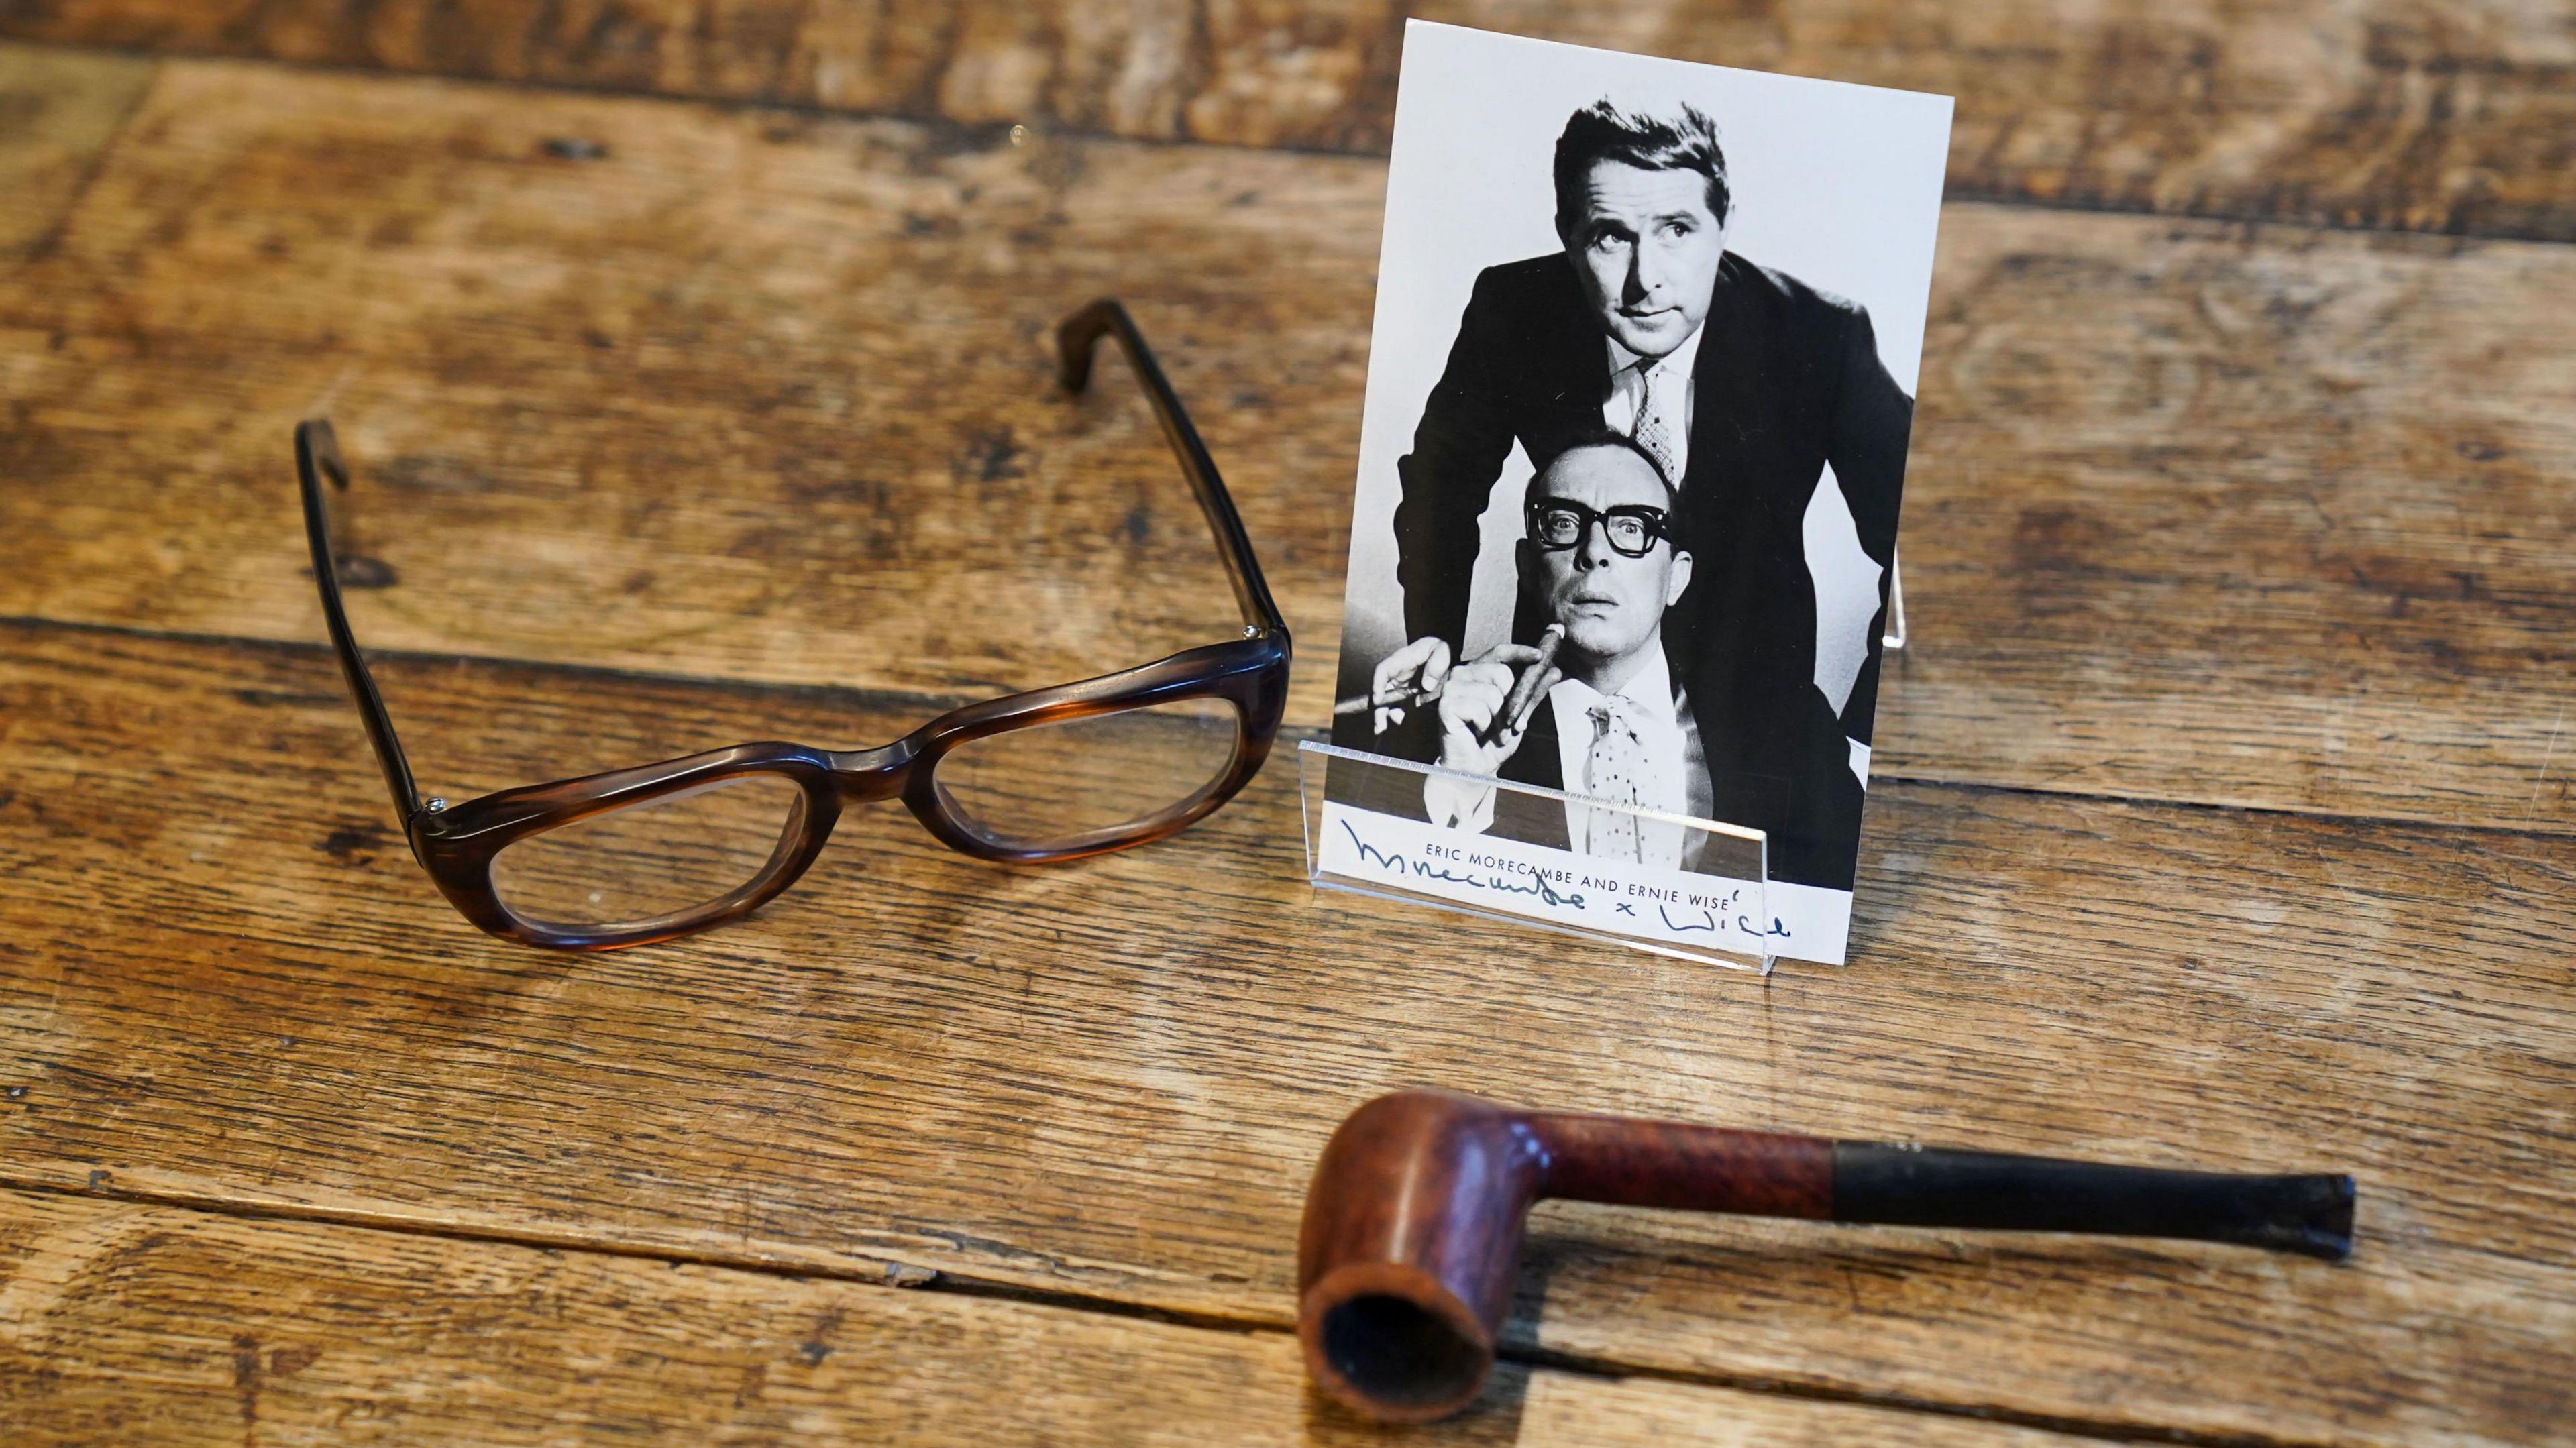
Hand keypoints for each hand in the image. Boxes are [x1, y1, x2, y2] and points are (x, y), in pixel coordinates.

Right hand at [1370, 636, 1452, 734]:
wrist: (1444, 651)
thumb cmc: (1440, 648)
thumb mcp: (1442, 650)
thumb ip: (1436, 664)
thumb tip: (1427, 686)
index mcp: (1401, 660)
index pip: (1383, 670)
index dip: (1377, 685)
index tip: (1377, 700)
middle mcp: (1397, 673)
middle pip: (1381, 690)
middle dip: (1378, 709)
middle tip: (1379, 726)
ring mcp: (1401, 684)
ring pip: (1388, 700)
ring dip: (1386, 715)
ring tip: (1384, 729)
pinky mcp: (1407, 693)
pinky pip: (1399, 705)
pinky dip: (1397, 715)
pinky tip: (1399, 723)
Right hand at [1433, 643, 1557, 775]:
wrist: (1477, 768)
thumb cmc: (1494, 741)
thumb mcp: (1520, 714)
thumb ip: (1533, 691)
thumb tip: (1555, 670)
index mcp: (1479, 672)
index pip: (1500, 653)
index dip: (1520, 652)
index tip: (1540, 657)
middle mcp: (1463, 675)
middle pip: (1500, 673)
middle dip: (1513, 703)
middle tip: (1511, 724)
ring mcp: (1452, 688)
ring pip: (1492, 693)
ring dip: (1499, 720)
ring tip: (1493, 732)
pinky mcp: (1446, 704)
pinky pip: (1479, 709)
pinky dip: (1485, 726)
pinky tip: (1477, 733)